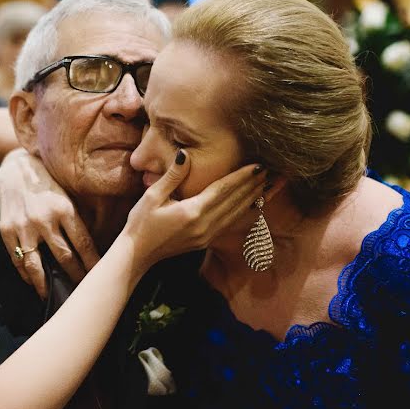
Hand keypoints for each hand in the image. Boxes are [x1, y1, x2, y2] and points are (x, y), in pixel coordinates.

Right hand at [0, 149, 100, 298]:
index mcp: (64, 208)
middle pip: (64, 257)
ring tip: (53, 296)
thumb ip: (77, 219)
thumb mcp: (67, 195)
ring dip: (46, 285)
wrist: (15, 168)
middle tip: (82, 291)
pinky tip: (33, 283)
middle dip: (75, 277)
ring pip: (37, 265)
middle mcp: (44, 219)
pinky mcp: (7, 231)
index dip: (92, 264)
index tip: (99, 277)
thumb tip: (95, 248)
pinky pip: (17, 261)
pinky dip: (26, 275)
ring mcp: (24, 227)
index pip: (83, 244)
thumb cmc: (48, 182)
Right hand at [124, 151, 266, 270]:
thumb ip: (172, 175)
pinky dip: (244, 212)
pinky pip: (231, 224)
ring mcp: (207, 235)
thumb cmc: (140, 223)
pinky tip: (253, 204)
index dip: (242, 176)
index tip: (259, 165)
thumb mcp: (152, 196)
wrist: (137, 254)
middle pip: (235, 201)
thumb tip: (186, 154)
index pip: (223, 190)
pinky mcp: (206, 241)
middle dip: (254, 185)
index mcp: (192, 212)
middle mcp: (204, 225)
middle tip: (272, 171)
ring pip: (237, 214)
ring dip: (254, 198)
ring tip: (269, 185)